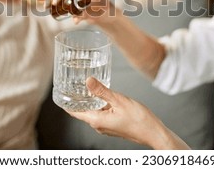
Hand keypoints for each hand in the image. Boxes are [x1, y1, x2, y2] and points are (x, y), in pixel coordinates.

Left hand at [68, 77, 188, 148]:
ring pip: (93, 112)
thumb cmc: (139, 120)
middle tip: (73, 83)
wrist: (153, 132)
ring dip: (90, 101)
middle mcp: (98, 125)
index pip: (74, 112)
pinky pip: (101, 114)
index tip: (60, 91)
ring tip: (87, 86)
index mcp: (96, 120)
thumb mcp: (119, 100)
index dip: (66, 102)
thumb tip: (88, 81)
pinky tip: (104, 96)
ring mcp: (106, 126)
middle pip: (82, 111)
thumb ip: (102, 91)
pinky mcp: (113, 125)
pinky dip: (100, 105)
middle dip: (78, 98)